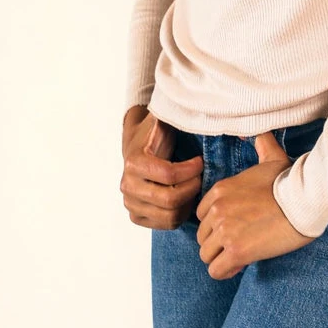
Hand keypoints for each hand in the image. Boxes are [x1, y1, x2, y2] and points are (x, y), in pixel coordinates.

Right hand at [120, 111, 203, 229]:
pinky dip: (180, 214)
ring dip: (187, 202)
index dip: (190, 170)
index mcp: (134, 162)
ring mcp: (130, 202)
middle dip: (191, 188)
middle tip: (200, 176)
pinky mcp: (136, 214)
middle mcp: (127, 185)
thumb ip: (177, 112)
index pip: (168, 176)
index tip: (200, 161)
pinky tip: (185, 197)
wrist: (138, 144)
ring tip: (194, 186)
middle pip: (169, 200)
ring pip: (168, 216)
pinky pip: (164, 224)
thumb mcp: (165, 118)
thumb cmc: (157, 131)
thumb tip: (198, 103)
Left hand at [195, 131, 317, 279]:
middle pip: (202, 237)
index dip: (216, 224)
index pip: (201, 216)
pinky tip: (241, 265)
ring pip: (206, 255)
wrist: (305, 201)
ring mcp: (225, 230)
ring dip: (221, 258)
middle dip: (218, 243)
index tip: (234, 228)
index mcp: (220, 190)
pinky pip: (216, 270)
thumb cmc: (290, 181)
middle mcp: (217, 209)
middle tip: (239, 243)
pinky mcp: (236, 250)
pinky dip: (227, 271)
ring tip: (240, 256)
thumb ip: (261, 144)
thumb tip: (258, 134)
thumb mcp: (272, 157)